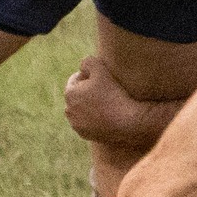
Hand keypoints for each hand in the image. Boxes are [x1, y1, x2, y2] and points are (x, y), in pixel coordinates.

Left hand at [62, 55, 179, 149]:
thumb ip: (88, 61)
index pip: (77, 79)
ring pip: (82, 109)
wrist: (128, 123)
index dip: (90, 76)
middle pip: (78, 95)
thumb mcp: (101, 69)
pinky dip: (94, 118)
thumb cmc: (114, 94)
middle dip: (88, 91)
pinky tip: (107, 115)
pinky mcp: (84, 135)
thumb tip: (82, 66)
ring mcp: (76, 124)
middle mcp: (68, 110)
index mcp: (69, 93)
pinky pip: (88, 122)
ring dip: (90, 105)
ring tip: (107, 103)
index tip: (104, 79)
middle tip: (106, 90)